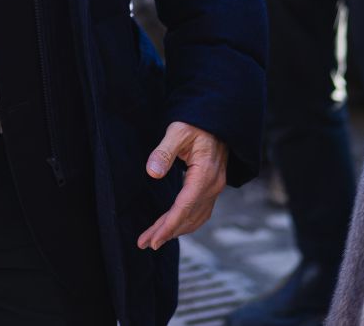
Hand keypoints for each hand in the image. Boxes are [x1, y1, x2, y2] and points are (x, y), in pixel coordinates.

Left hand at [137, 122, 227, 249]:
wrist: (218, 120)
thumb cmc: (196, 123)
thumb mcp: (177, 131)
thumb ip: (164, 151)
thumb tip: (152, 173)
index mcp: (205, 175)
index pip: (185, 207)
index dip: (168, 225)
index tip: (153, 240)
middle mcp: (213, 186)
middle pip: (188, 217)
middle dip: (166, 232)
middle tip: (145, 243)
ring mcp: (215, 188)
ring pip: (195, 217)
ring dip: (175, 230)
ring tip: (154, 238)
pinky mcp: (212, 187)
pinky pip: (199, 211)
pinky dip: (185, 222)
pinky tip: (173, 227)